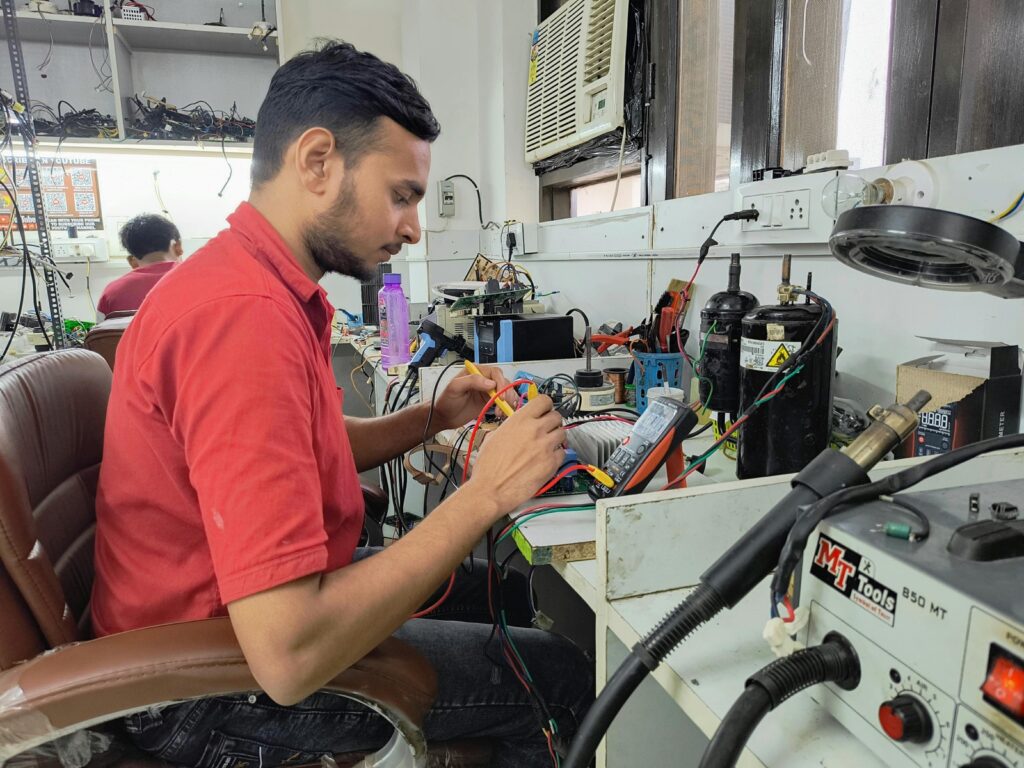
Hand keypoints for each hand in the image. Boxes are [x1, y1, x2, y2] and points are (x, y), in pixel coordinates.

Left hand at [432, 365, 516, 431]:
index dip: (500, 383)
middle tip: (503, 405)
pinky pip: (503, 401)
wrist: (444, 417)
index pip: (494, 373)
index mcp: (475, 372)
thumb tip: (490, 383)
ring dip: (508, 401)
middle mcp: (483, 379)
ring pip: (506, 391)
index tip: (500, 396)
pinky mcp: (489, 401)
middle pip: (503, 381)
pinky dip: (506, 406)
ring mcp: (487, 391)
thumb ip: (471, 381)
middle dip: (506, 393)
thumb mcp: (454, 388)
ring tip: (502, 412)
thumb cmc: (445, 401)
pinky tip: (503, 413)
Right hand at [465, 395, 565, 515]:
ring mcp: (545, 446)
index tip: (544, 410)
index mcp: (520, 420)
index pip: (544, 400)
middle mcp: (535, 430)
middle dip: (552, 422)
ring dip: (556, 438)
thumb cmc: (488, 467)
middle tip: (546, 429)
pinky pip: (562, 453)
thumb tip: (516, 425)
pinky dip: (557, 455)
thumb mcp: (493, 436)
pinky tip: (546, 459)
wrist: (491, 489)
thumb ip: (510, 426)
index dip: (545, 406)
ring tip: (547, 445)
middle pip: (556, 416)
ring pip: (562, 433)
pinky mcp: (551, 463)